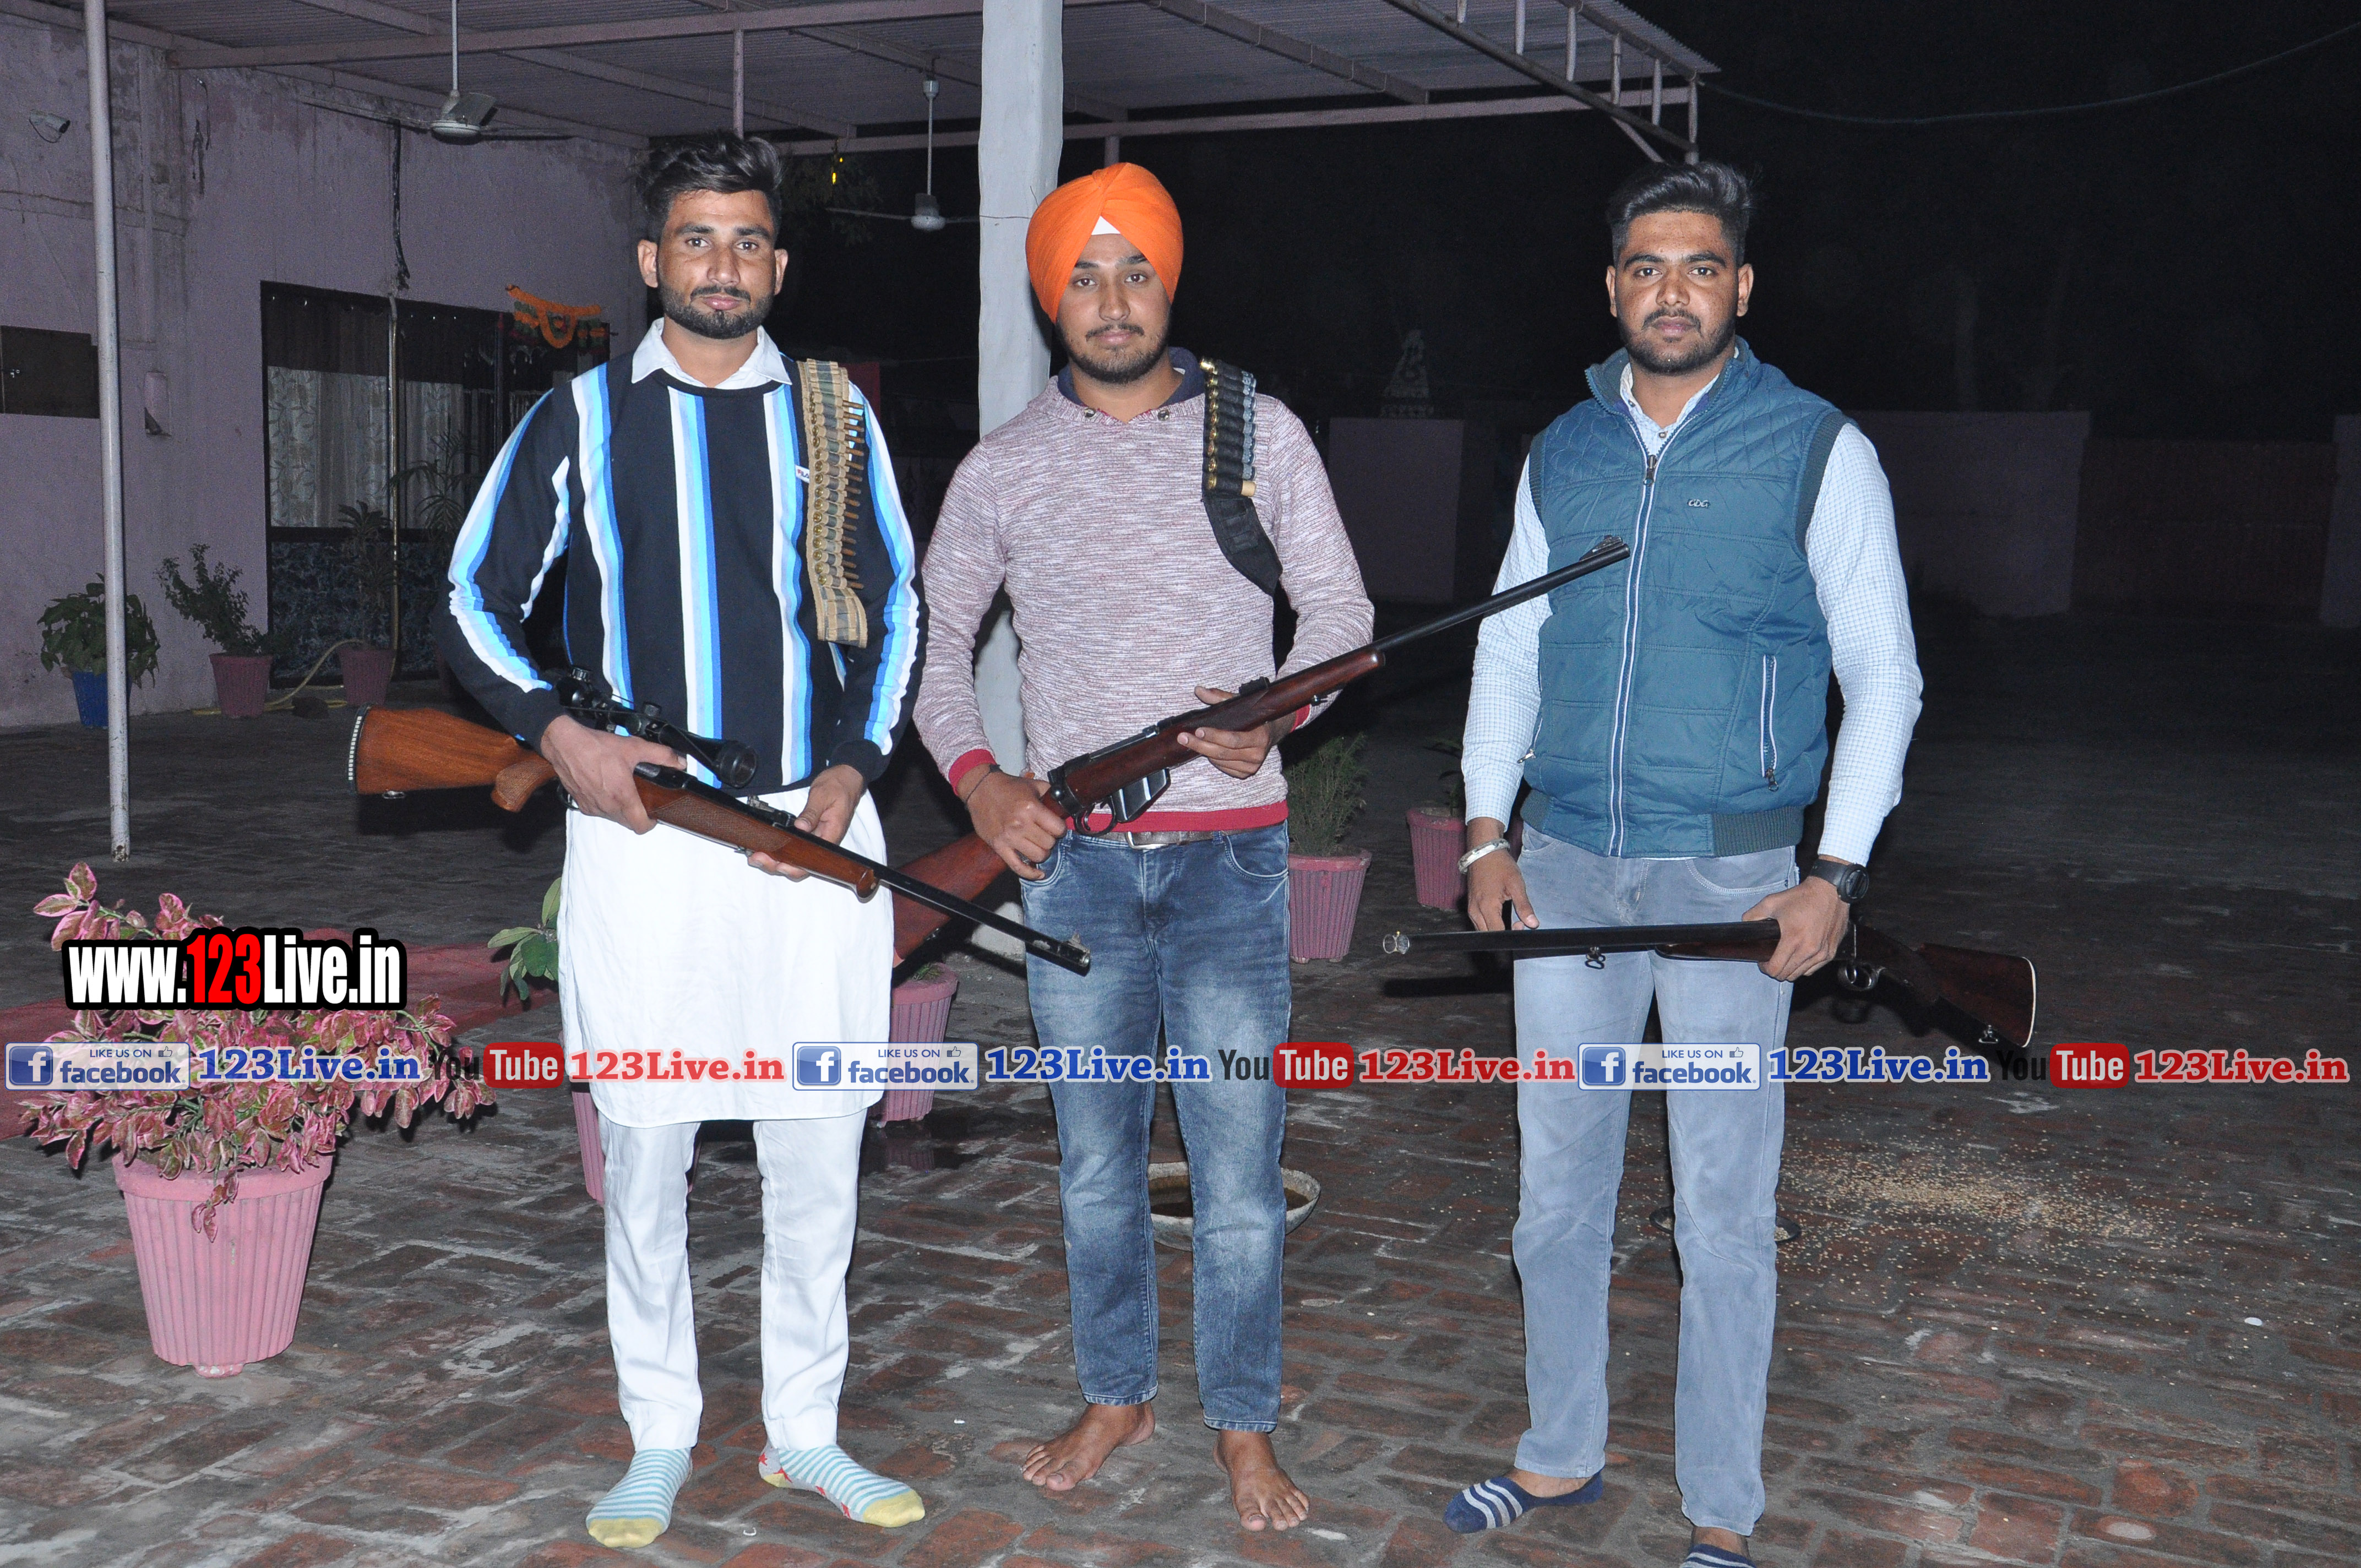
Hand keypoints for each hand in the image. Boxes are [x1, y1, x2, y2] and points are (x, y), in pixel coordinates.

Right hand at [538, 714, 681, 832]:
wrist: (565, 744)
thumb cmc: (596, 747)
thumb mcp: (634, 747)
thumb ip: (661, 755)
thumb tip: (679, 762)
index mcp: (622, 796)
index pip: (640, 826)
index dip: (651, 823)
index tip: (654, 813)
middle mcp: (606, 806)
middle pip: (628, 823)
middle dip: (637, 814)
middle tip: (641, 798)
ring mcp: (592, 807)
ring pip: (613, 818)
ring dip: (621, 810)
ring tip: (623, 790)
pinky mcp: (581, 804)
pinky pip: (598, 811)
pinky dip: (605, 805)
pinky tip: (606, 787)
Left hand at [748, 764, 864, 878]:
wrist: (846, 778)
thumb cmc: (838, 785)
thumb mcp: (822, 796)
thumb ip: (811, 813)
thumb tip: (800, 827)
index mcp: (831, 834)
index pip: (813, 860)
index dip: (795, 866)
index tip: (778, 864)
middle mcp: (825, 841)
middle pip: (803, 864)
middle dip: (779, 865)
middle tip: (758, 859)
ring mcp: (818, 838)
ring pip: (798, 858)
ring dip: (778, 859)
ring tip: (757, 857)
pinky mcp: (812, 833)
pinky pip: (798, 847)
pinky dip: (783, 850)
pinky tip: (768, 849)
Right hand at [967, 769, 1068, 879]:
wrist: (980, 789)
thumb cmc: (1007, 787)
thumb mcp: (1032, 785)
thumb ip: (1050, 793)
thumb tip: (1064, 802)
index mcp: (1031, 808)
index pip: (1058, 828)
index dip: (1060, 829)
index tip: (1057, 827)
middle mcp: (1021, 824)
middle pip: (1049, 844)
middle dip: (1051, 840)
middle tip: (1045, 834)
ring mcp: (1009, 837)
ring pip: (1038, 856)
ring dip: (1042, 852)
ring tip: (1038, 845)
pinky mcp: (999, 846)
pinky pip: (1018, 867)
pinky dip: (1030, 873)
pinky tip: (1039, 873)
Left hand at [1175, 686, 1291, 778]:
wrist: (1272, 731)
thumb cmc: (1254, 716)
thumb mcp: (1241, 704)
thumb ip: (1220, 697)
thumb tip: (1198, 690)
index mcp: (1260, 736)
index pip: (1233, 739)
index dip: (1214, 736)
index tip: (1198, 730)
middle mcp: (1258, 754)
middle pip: (1224, 753)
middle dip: (1200, 745)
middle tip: (1183, 738)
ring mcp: (1252, 766)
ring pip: (1222, 761)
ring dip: (1204, 752)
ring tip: (1190, 743)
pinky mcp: (1247, 773)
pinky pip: (1225, 768)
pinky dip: (1213, 760)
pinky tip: (1206, 751)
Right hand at [1463, 818, 1536, 930]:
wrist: (1483, 851)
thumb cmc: (1499, 865)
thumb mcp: (1516, 884)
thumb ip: (1524, 906)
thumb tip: (1533, 924)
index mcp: (1487, 907)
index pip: (1497, 933)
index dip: (1510, 935)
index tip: (1521, 926)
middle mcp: (1475, 911)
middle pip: (1488, 935)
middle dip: (1504, 934)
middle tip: (1518, 922)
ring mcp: (1471, 908)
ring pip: (1482, 930)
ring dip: (1496, 930)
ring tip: (1511, 918)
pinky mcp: (1471, 905)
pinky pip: (1479, 922)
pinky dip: (1490, 924)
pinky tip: (1501, 915)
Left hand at [1743, 870, 1851, 980]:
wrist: (1830, 892)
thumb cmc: (1802, 897)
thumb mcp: (1771, 902)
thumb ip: (1753, 915)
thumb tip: (1744, 924)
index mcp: (1793, 939)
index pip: (1776, 969)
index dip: (1765, 968)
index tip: (1763, 961)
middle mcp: (1809, 950)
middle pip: (1787, 975)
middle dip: (1776, 970)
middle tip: (1772, 959)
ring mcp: (1822, 953)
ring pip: (1800, 974)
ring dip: (1790, 969)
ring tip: (1785, 957)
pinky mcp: (1831, 953)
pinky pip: (1813, 969)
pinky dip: (1804, 966)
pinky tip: (1799, 955)